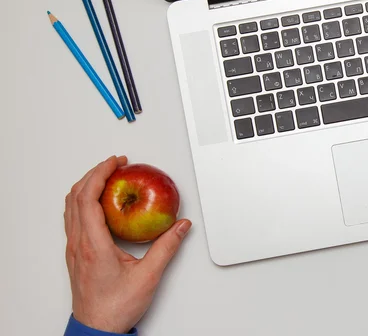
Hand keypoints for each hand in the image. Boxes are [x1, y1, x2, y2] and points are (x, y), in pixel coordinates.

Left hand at [64, 156, 191, 332]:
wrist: (97, 329)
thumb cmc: (116, 307)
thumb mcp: (148, 276)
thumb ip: (167, 248)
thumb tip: (181, 226)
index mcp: (93, 245)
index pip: (88, 198)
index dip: (100, 173)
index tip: (116, 162)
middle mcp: (78, 243)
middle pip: (75, 196)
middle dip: (94, 173)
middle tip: (115, 164)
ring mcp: (74, 249)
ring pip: (71, 206)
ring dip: (86, 186)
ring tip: (107, 177)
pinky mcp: (75, 254)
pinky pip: (73, 218)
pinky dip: (84, 201)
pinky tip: (100, 203)